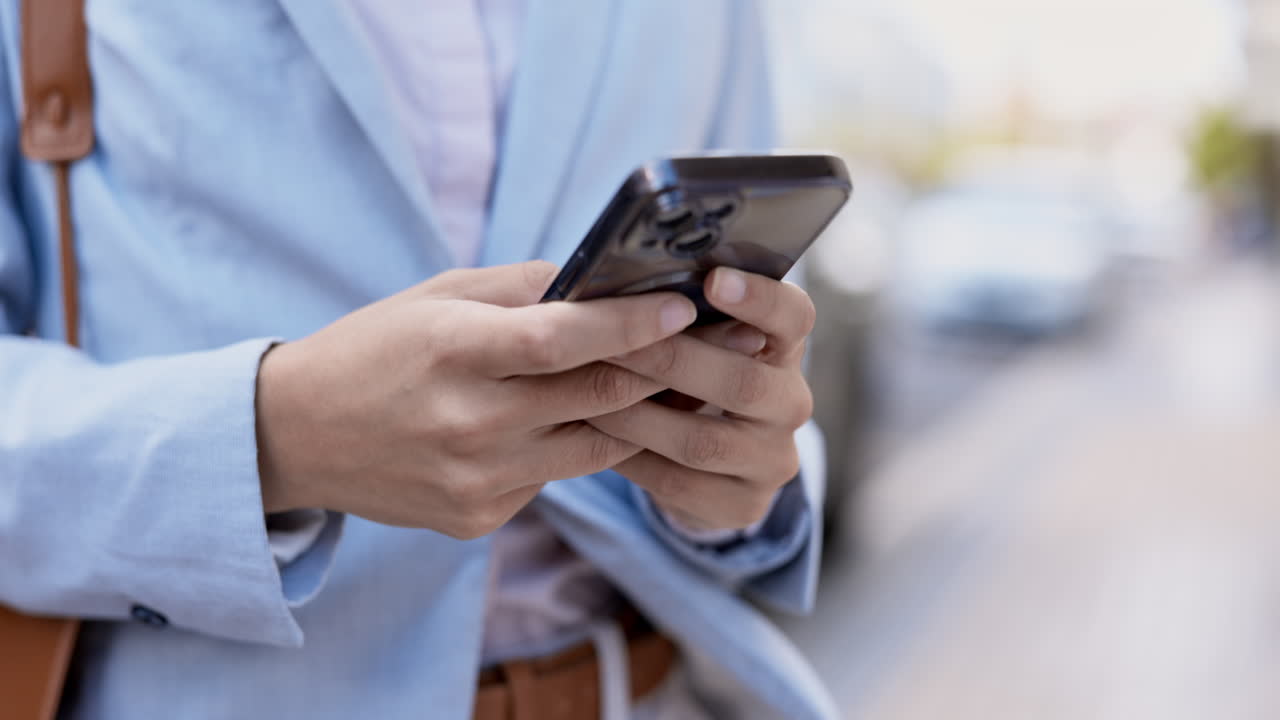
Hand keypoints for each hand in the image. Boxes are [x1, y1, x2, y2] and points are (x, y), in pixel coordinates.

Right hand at [255, 262, 696, 538]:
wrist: (297, 436)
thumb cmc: (374, 349)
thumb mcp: (436, 297)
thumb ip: (522, 288)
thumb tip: (604, 279)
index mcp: (452, 352)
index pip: (560, 340)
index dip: (629, 324)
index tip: (683, 305)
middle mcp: (467, 424)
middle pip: (594, 396)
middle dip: (657, 367)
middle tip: (704, 340)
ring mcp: (474, 480)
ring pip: (592, 445)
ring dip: (631, 411)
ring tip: (658, 379)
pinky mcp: (477, 517)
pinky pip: (553, 476)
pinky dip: (570, 445)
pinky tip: (565, 420)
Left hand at [587, 268, 815, 530]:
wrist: (715, 464)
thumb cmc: (694, 375)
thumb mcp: (702, 341)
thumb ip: (682, 317)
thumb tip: (621, 288)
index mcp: (785, 348)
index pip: (794, 316)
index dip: (759, 298)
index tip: (714, 279)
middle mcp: (791, 403)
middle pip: (742, 382)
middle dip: (671, 359)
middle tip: (612, 340)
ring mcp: (772, 460)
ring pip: (702, 441)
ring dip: (637, 415)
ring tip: (585, 393)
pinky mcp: (743, 505)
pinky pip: (678, 484)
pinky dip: (629, 458)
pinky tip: (592, 437)